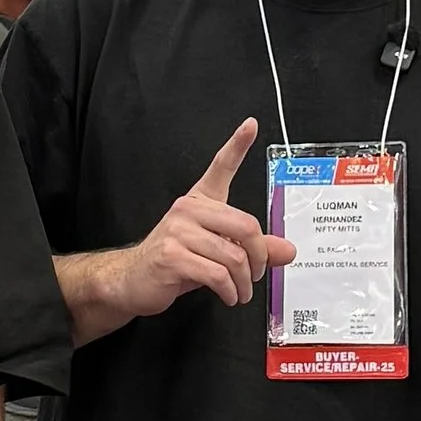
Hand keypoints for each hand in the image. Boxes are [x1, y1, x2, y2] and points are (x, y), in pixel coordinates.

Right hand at [117, 120, 296, 317]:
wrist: (132, 280)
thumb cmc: (175, 261)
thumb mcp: (217, 251)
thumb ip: (252, 248)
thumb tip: (287, 251)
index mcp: (200, 201)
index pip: (220, 167)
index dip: (236, 145)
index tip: (250, 125)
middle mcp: (188, 209)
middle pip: (245, 226)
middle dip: (259, 258)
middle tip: (257, 273)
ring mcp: (178, 231)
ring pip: (233, 256)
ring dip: (244, 282)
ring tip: (241, 292)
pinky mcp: (171, 256)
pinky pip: (217, 274)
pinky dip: (229, 291)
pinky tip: (228, 296)